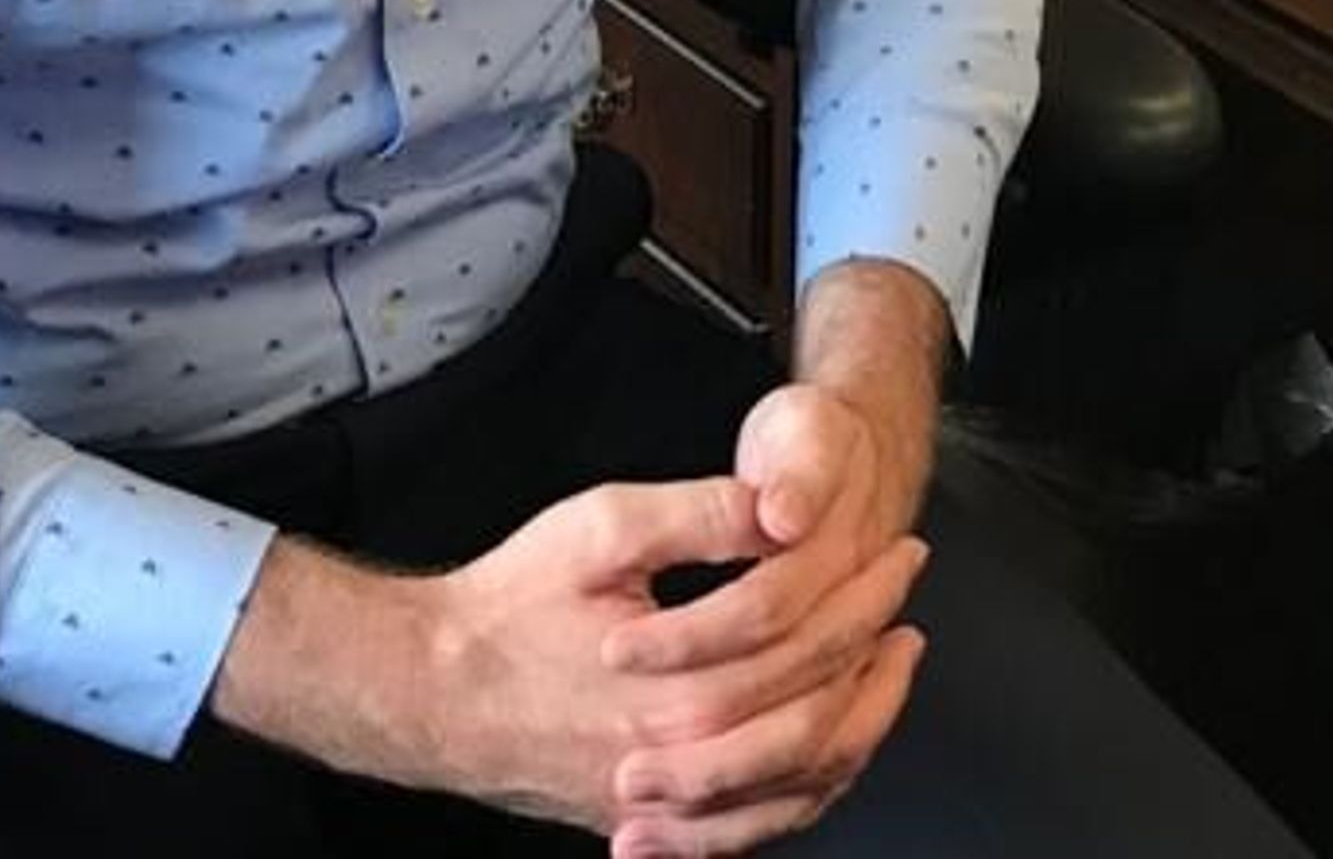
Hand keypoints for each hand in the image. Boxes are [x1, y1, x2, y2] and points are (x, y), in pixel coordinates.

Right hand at [211, 476, 924, 851]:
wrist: (429, 688)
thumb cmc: (507, 607)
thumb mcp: (603, 529)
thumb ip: (701, 516)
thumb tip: (784, 506)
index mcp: (682, 688)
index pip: (812, 642)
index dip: (867, 592)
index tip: (894, 552)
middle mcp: (684, 760)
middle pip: (822, 716)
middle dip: (876, 648)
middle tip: (903, 597)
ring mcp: (668, 805)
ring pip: (801, 788)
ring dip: (860, 724)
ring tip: (888, 670)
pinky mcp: (648, 823)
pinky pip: (752, 830)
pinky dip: (806, 792)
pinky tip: (828, 751)